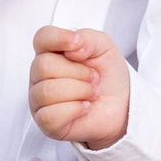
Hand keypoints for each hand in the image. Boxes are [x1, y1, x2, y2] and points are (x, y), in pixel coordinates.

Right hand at [29, 25, 129, 148]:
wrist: (121, 104)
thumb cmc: (107, 75)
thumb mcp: (105, 47)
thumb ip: (88, 38)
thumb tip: (73, 46)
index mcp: (52, 52)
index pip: (41, 38)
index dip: (59, 39)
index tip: (79, 44)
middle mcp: (40, 75)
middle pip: (44, 66)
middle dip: (78, 72)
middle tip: (94, 78)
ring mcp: (40, 99)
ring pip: (47, 91)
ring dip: (80, 91)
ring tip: (92, 93)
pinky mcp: (46, 122)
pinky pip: (49, 115)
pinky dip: (74, 110)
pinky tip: (84, 107)